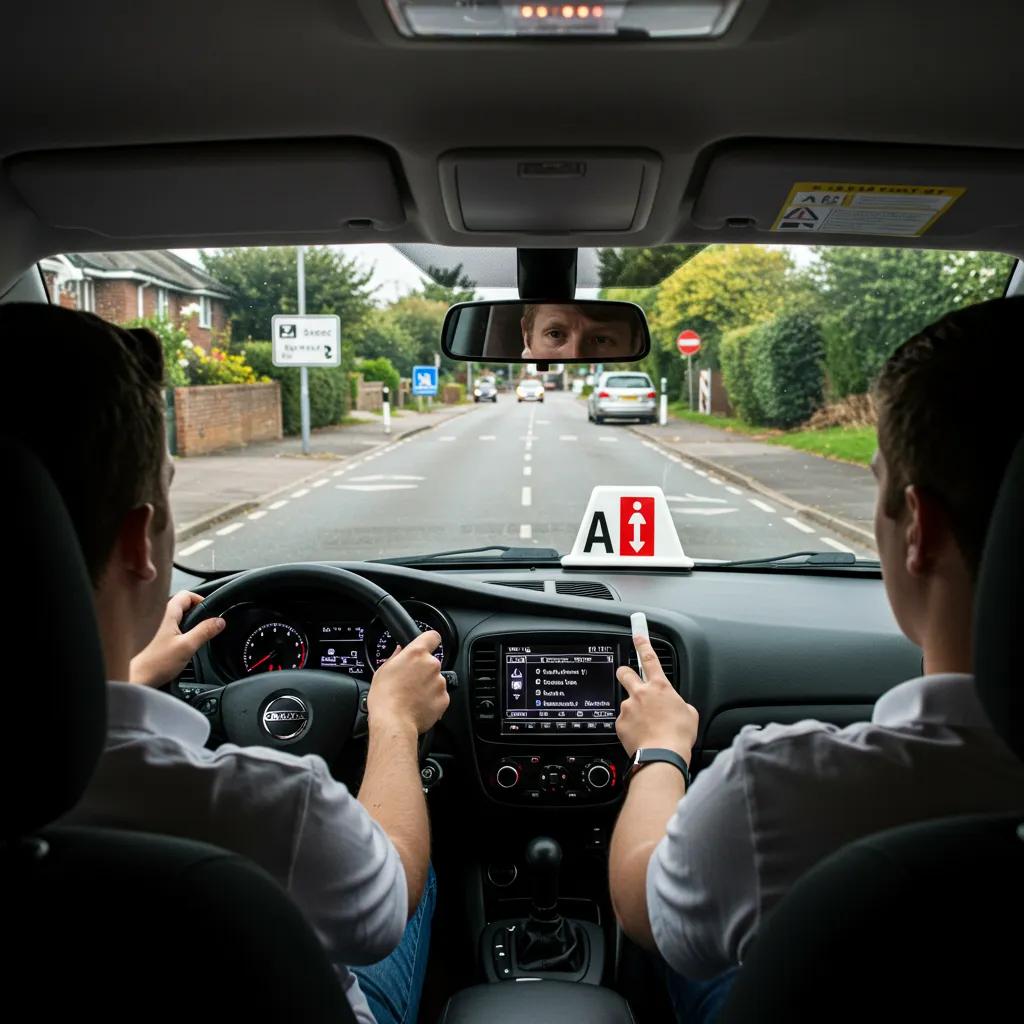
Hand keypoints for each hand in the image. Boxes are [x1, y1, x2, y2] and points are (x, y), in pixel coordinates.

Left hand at [129, 591, 225, 686]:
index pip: (187, 594)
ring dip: (188, 624)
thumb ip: (205, 631)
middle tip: (205, 627)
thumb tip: (220, 621)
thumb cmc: (155, 663)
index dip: (201, 600)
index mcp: (167, 612)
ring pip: (178, 617)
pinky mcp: (154, 637)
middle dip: (196, 614)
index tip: (210, 613)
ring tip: (194, 637)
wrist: (136, 678)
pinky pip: (172, 627)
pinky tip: (182, 645)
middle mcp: (160, 616)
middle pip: (183, 605)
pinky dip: (180, 632)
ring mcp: (156, 626)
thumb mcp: (187, 646)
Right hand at [367, 630, 449, 735]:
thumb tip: (400, 650)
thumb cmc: (385, 698)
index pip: (432, 636)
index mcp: (416, 654)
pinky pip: (439, 695)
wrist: (394, 722)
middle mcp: (431, 665)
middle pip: (432, 662)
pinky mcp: (444, 698)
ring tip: (412, 696)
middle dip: (423, 670)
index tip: (426, 645)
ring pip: (436, 679)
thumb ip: (396, 656)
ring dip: (428, 685)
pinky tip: (418, 705)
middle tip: (410, 681)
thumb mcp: (383, 671)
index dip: (429, 640)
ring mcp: (440, 682)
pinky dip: (432, 699)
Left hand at [615, 636, 698, 760]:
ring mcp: (628, 707)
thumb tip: (677, 707)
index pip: (650, 658)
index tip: (637, 636)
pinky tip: (641, 737)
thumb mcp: (689, 714)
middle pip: (625, 672)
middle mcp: (641, 693)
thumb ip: (680, 705)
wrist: (662, 755)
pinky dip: (630, 728)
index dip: (643, 644)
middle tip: (628, 679)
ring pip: (627, 703)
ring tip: (646, 727)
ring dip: (634, 711)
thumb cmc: (678, 736)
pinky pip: (624, 722)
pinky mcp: (620, 723)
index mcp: (660, 687)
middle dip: (625, 672)